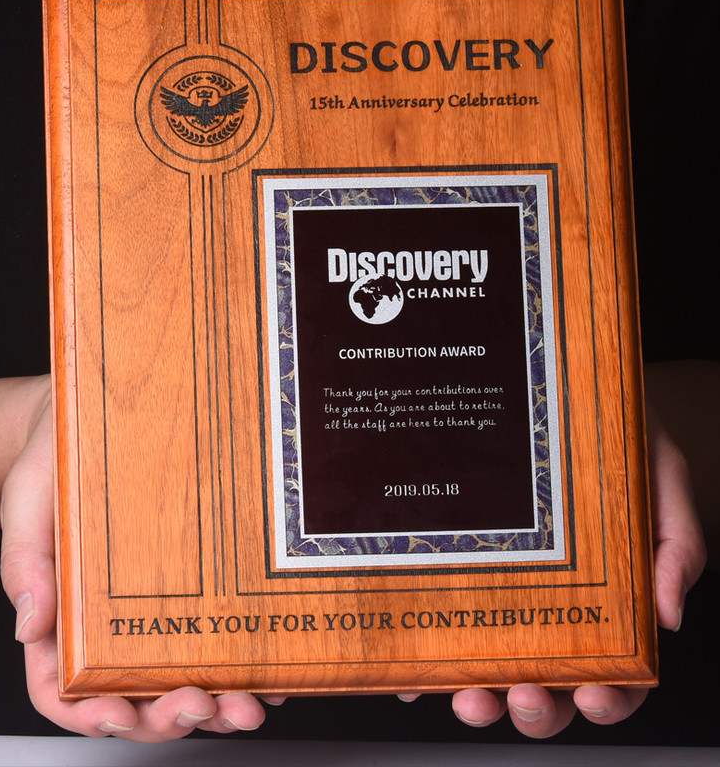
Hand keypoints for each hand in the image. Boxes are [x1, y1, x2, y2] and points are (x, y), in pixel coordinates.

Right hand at [0, 375, 275, 740]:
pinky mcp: (195, 586)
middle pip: (132, 697)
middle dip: (166, 718)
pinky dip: (245, 666)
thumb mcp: (30, 503)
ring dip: (215, 706)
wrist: (97, 416)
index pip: (63, 687)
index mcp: (61, 617)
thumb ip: (25, 563)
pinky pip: (217, 635)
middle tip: (200, 705)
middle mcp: (110, 624)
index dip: (88, 714)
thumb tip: (32, 626)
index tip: (119, 715)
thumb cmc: (55, 462)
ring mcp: (155, 608)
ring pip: (180, 679)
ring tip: (245, 704)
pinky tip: (270, 670)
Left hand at [447, 369, 707, 738]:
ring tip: (469, 689)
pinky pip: (436, 621)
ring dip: (478, 694)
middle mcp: (552, 604)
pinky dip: (425, 654)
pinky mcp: (454, 568)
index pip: (617, 670)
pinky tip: (414, 659)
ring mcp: (499, 590)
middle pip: (547, 683)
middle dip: (535, 708)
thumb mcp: (660, 476)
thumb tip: (668, 615)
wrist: (550, 383)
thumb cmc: (609, 431)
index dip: (608, 698)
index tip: (593, 694)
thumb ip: (677, 542)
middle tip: (524, 696)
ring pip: (489, 666)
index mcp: (610, 597)